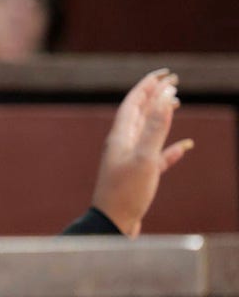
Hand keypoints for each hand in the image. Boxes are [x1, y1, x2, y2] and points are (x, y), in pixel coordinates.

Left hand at [91, 69, 193, 236]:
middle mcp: (123, 143)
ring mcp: (130, 159)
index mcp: (121, 136)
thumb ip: (155, 127)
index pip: (134, 102)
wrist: (112, 224)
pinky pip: (157, 156)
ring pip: (148, 131)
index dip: (148, 85)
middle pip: (139, 112)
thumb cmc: (125, 192)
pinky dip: (171, 149)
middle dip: (155, 95)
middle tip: (173, 81)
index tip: (165, 73)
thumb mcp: (144, 156)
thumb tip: (165, 95)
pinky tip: (185, 147)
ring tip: (176, 103)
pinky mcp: (139, 176)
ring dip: (161, 116)